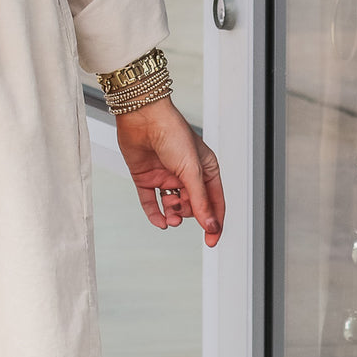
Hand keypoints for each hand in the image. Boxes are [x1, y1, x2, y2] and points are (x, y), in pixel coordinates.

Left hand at [114, 97, 223, 246]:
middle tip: (181, 211)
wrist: (142, 117)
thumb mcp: (192, 170)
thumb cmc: (172, 132)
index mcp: (205, 169)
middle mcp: (186, 174)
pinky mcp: (146, 177)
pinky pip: (151, 202)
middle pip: (192, 206)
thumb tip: (209, 225)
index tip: (211, 240)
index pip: (214, 202)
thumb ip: (200, 200)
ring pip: (172, 206)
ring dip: (173, 215)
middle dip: (188, 213)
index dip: (214, 222)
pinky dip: (155, 214)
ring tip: (170, 215)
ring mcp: (165, 176)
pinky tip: (160, 221)